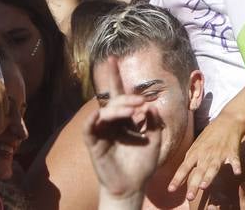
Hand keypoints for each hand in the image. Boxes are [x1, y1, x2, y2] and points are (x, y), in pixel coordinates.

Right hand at [85, 56, 163, 200]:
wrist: (133, 186)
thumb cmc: (142, 164)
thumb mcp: (155, 140)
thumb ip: (154, 122)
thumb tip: (151, 105)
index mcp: (125, 118)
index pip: (119, 94)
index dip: (115, 76)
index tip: (112, 58)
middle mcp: (112, 122)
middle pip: (114, 101)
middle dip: (127, 98)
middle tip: (141, 102)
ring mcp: (102, 132)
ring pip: (105, 112)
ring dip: (118, 108)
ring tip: (133, 111)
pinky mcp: (94, 144)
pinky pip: (89, 128)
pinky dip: (93, 119)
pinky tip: (100, 114)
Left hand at [167, 105, 244, 200]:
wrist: (228, 121)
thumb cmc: (211, 134)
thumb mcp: (197, 145)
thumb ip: (191, 159)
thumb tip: (182, 174)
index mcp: (196, 152)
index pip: (184, 167)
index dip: (178, 179)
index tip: (171, 190)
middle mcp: (206, 154)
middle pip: (199, 171)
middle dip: (193, 184)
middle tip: (189, 197)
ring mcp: (219, 153)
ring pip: (213, 167)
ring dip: (209, 177)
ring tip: (204, 186)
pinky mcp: (232, 152)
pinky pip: (234, 161)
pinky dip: (236, 166)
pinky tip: (237, 172)